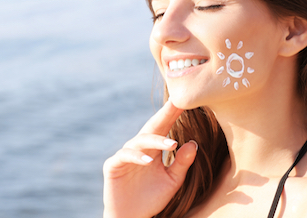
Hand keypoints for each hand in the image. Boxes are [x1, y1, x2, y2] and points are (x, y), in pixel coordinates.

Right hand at [103, 100, 197, 217]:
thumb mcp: (172, 181)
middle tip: (178, 102)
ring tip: (172, 144)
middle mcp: (139, 146)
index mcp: (154, 148)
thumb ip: (182, 163)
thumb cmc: (152, 197)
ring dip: (156, 141)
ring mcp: (125, 154)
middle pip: (153, 126)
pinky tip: (148, 160)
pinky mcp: (113, 165)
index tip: (187, 100)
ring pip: (140, 140)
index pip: (165, 126)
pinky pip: (125, 156)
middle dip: (165, 114)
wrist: (131, 217)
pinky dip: (137, 157)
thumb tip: (193, 143)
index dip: (174, 113)